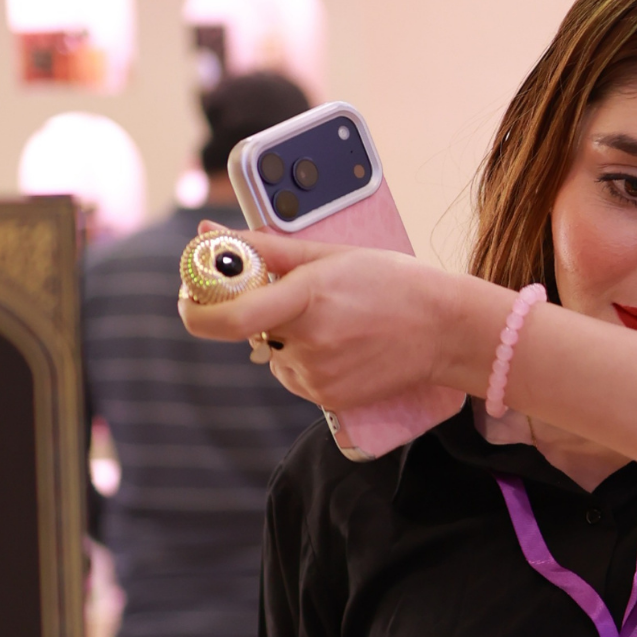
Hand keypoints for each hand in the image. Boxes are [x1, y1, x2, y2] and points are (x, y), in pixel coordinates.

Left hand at [177, 224, 481, 415]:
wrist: (444, 331)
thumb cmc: (391, 282)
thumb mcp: (329, 254)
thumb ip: (262, 248)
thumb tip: (207, 236)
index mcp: (307, 299)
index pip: (229, 317)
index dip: (197, 307)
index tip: (191, 292)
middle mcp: (309, 344)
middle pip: (248, 329)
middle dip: (255, 309)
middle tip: (292, 293)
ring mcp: (318, 377)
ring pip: (272, 353)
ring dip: (285, 335)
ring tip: (334, 319)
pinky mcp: (327, 399)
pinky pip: (293, 374)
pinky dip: (304, 357)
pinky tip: (341, 342)